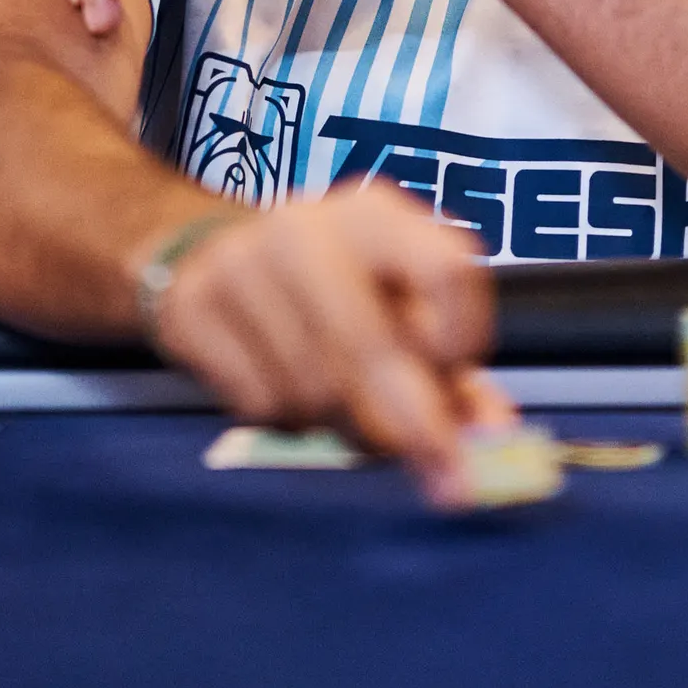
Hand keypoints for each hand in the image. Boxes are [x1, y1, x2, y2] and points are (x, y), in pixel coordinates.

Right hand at [147, 181, 513, 506]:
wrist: (205, 255)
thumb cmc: (328, 287)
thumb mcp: (394, 305)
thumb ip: (451, 373)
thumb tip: (493, 442)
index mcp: (376, 214)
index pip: (447, 268)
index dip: (461, 337)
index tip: (457, 374)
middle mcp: (308, 227)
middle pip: (373, 345)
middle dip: (411, 424)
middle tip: (438, 472)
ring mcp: (243, 264)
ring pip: (315, 389)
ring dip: (340, 425)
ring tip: (340, 404)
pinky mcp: (193, 307)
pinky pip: (259, 403)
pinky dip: (284, 421)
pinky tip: (282, 387)